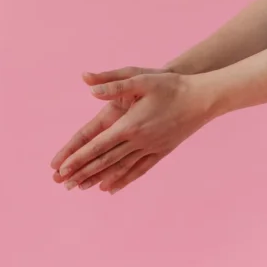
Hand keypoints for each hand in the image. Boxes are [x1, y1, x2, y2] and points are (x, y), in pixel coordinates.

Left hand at [52, 69, 215, 192]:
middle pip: (106, 160)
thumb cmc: (170, 85)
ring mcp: (151, 148)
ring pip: (121, 168)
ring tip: (83, 188)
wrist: (204, 98)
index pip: (98, 145)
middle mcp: (139, 140)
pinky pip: (140, 169)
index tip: (63, 168)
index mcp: (130, 124)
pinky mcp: (162, 151)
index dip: (79, 157)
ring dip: (100, 178)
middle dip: (83, 172)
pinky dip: (125, 179)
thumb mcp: (140, 78)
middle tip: (65, 183)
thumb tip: (89, 86)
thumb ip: (113, 84)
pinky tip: (113, 188)